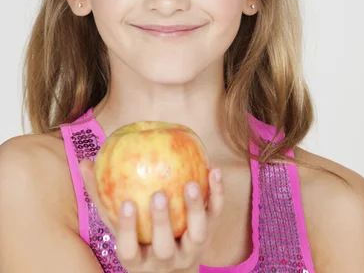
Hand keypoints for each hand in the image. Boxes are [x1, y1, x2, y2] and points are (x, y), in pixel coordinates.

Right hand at [79, 158, 223, 271]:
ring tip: (191, 183)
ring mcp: (189, 252)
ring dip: (195, 209)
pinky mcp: (209, 238)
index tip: (127, 202)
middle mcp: (164, 261)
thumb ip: (101, 195)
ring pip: (196, 236)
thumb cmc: (138, 236)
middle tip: (158, 194)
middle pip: (163, 247)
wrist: (173, 267)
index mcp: (138, 261)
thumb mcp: (118, 224)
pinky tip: (213, 170)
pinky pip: (216, 216)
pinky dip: (217, 195)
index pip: (129, 251)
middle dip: (162, 222)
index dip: (128, 229)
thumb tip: (85, 162)